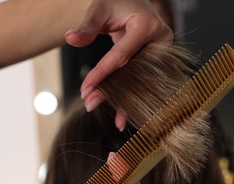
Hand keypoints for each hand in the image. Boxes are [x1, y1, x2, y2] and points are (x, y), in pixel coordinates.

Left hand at [65, 0, 172, 130]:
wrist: (136, 3)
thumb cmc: (118, 3)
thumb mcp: (100, 8)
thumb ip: (87, 26)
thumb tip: (70, 39)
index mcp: (147, 26)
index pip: (121, 55)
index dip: (102, 73)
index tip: (86, 89)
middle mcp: (160, 41)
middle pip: (133, 72)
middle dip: (113, 91)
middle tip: (91, 104)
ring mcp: (163, 53)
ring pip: (141, 81)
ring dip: (126, 101)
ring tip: (117, 122)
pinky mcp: (159, 62)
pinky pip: (144, 81)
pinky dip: (134, 96)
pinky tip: (128, 115)